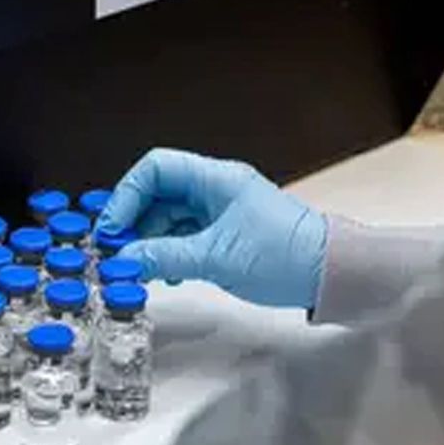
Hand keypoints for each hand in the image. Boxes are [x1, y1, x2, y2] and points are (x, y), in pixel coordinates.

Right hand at [97, 148, 326, 308]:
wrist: (331, 275)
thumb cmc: (284, 256)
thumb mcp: (216, 258)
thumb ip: (164, 256)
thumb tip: (123, 259)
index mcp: (216, 179)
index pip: (156, 169)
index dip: (127, 194)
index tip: (112, 228)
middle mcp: (215, 190)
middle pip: (158, 194)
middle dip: (133, 222)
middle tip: (116, 252)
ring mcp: (220, 213)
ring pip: (168, 218)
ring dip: (149, 242)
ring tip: (139, 269)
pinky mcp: (226, 236)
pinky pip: (183, 238)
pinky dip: (167, 253)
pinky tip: (164, 275)